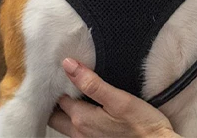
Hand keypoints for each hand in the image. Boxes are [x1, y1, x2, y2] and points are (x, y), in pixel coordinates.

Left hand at [48, 58, 177, 137]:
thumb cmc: (142, 125)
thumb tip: (68, 65)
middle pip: (55, 116)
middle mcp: (79, 133)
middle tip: (61, 82)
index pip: (57, 98)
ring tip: (74, 92)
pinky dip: (76, 118)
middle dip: (54, 101)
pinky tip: (88, 107)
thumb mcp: (119, 100)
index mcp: (81, 119)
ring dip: (65, 110)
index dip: (59, 83)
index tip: (62, 70)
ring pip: (65, 124)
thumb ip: (92, 83)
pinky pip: (77, 130)